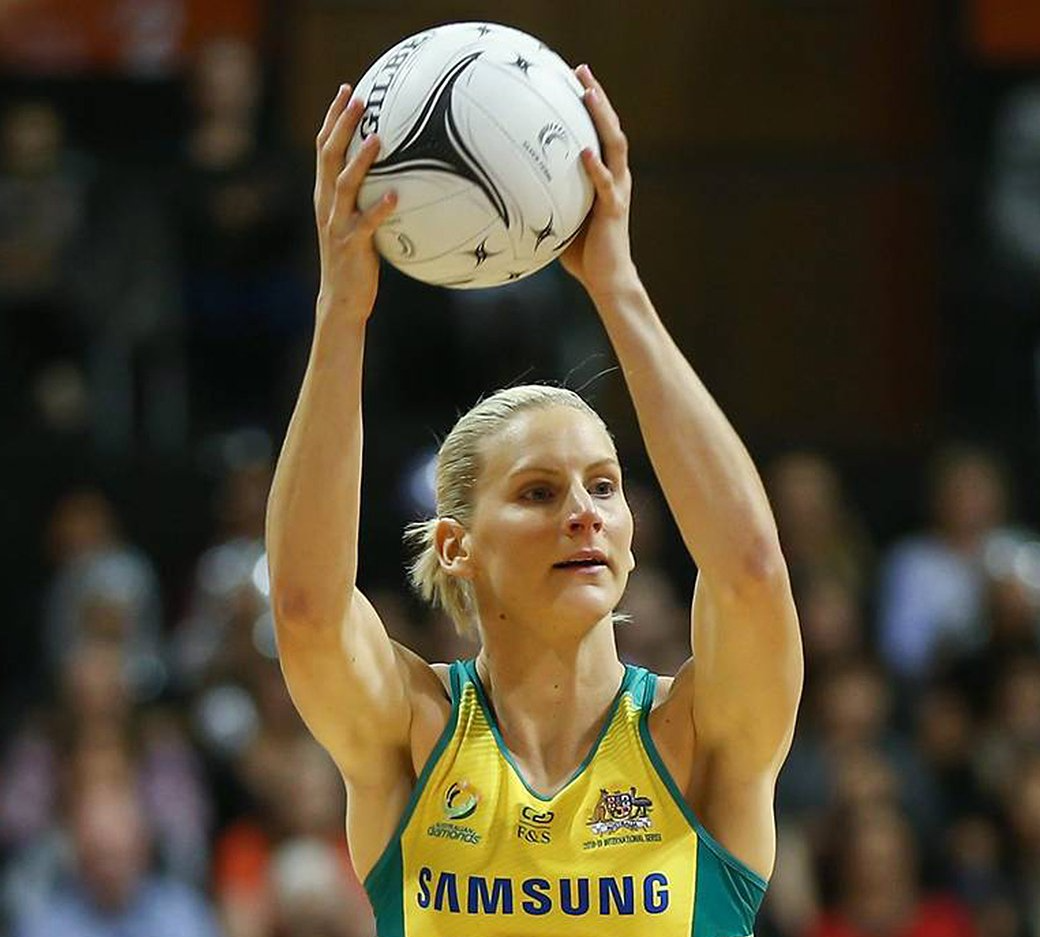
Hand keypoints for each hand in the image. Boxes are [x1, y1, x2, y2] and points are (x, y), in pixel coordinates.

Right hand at [313, 84, 397, 322]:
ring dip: (361, 160)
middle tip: (359, 99)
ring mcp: (336, 224)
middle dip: (342, 125)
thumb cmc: (355, 259)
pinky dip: (380, 209)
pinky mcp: (351, 245)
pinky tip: (396, 196)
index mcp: (325, 195)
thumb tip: (398, 175)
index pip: (324, 148)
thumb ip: (367, 197)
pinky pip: (366, 223)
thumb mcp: (357, 222)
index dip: (332, 118)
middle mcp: (326, 204)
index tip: (347, 90)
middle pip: (329, 156)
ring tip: (379, 138)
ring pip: (344, 185)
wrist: (341, 299)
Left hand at [560, 65, 638, 300]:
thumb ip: (545, 199)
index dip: (590, 106)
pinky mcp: (614, 211)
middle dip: (597, 97)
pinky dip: (595, 168)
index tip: (573, 79)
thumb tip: (508, 191)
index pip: (599, 133)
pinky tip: (584, 152)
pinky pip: (605, 185)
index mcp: (605, 178)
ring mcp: (618, 192)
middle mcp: (616, 179)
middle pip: (611, 128)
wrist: (607, 281)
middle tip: (580, 71)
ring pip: (614, 147)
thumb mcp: (560, 218)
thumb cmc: (582, 254)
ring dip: (602, 119)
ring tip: (588, 95)